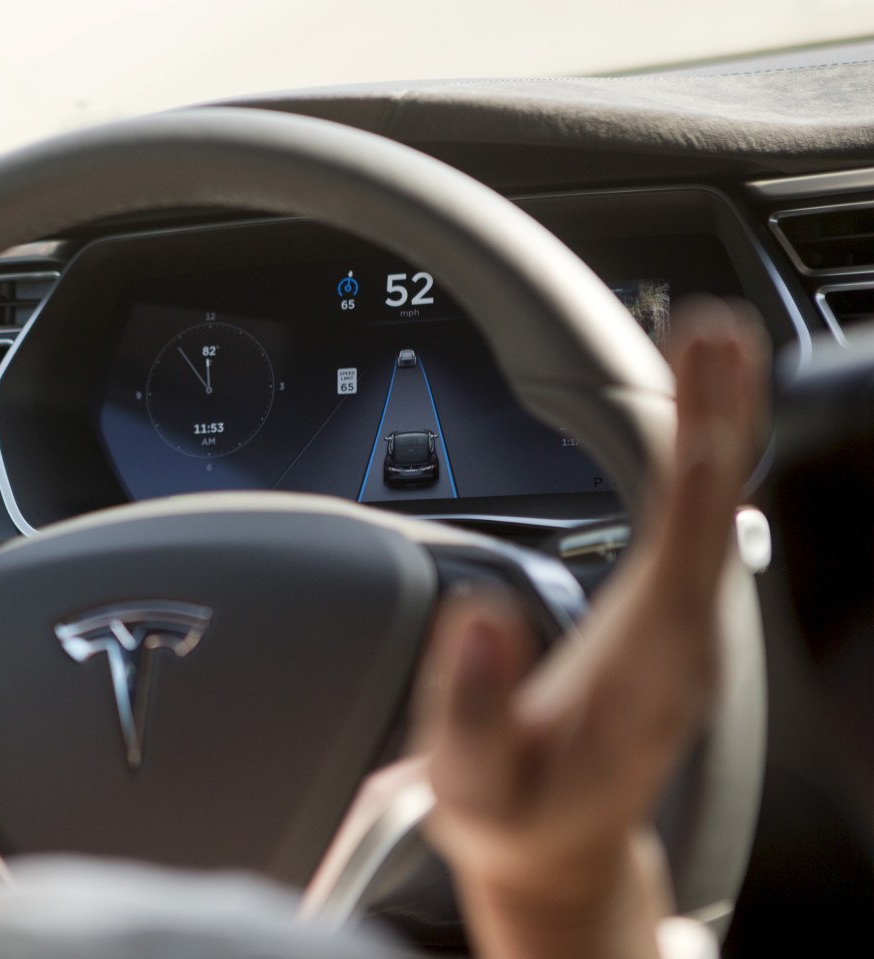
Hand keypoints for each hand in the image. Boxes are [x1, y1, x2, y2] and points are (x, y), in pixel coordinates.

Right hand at [411, 299, 767, 958]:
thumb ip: (471, 707)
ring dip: (714, 419)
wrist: (560, 852)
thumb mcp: (473, 784)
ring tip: (704, 343)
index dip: (694, 443)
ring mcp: (689, 628)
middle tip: (708, 324)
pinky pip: (697, 521)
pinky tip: (689, 423)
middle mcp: (689, 636)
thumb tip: (479, 615)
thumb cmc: (515, 815)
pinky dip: (697, 457)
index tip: (696, 370)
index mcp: (648, 661)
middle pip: (717, 499)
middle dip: (717, 405)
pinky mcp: (675, 622)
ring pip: (716, 504)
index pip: (686, 530)